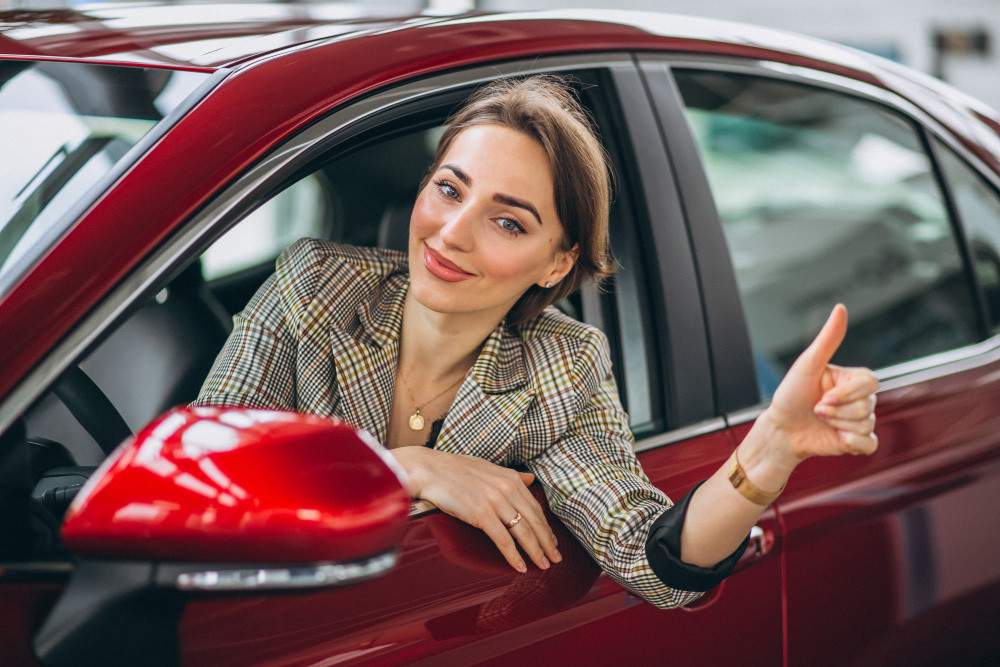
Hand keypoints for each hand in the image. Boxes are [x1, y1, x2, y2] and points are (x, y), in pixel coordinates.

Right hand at [391, 447, 561, 572]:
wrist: (429, 469)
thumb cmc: (455, 469)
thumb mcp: (488, 468)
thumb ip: (511, 476)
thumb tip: (530, 478)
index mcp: (511, 478)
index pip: (535, 508)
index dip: (546, 527)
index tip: (552, 541)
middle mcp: (507, 489)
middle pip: (534, 521)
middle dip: (547, 542)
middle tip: (555, 558)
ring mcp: (495, 502)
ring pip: (523, 532)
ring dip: (536, 551)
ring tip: (543, 565)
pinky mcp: (482, 515)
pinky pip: (503, 540)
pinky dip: (514, 556)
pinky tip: (521, 566)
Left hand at [764, 304, 878, 464]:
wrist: (780, 429)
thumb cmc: (791, 395)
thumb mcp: (807, 364)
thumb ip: (828, 339)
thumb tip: (840, 308)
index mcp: (850, 379)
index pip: (871, 382)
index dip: (847, 394)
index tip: (823, 397)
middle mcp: (858, 398)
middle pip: (867, 406)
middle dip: (836, 411)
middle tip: (816, 409)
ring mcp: (859, 420)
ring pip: (865, 424)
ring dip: (836, 425)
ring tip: (820, 420)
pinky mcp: (857, 441)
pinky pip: (870, 444)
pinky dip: (853, 443)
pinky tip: (836, 438)